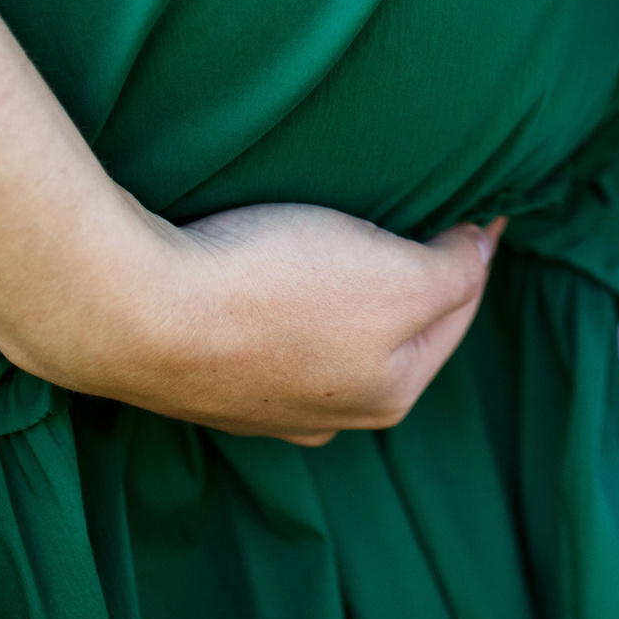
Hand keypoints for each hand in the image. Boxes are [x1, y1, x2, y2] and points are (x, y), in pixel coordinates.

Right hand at [0, 202, 504, 445]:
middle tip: (421, 216)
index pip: (458, 311)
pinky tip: (272, 264)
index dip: (472, 251)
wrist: (134, 312)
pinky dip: (285, 293)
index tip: (484, 205)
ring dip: (343, 286)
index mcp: (390, 392)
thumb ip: (455, 270)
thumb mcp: (398, 276)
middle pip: (395, 327)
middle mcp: (329, 413)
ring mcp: (261, 402)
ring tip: (345, 235)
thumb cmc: (277, 288)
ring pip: (329, 329)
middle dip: (411, 276)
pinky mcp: (207, 375)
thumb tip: (484, 250)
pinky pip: (270, 326)